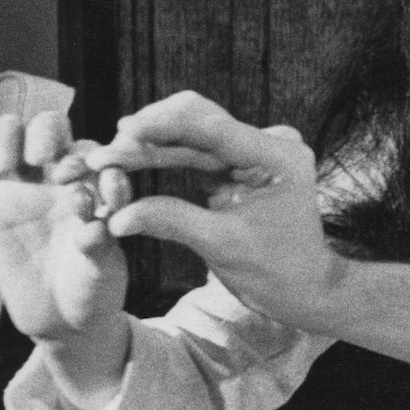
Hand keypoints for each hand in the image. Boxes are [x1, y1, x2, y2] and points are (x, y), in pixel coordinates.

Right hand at [0, 110, 131, 346]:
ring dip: (5, 137)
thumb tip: (91, 227)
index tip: (78, 180)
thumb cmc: (93, 285)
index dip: (86, 156)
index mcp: (95, 184)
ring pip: (9, 138)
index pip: (92, 149)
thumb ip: (98, 245)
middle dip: (46, 133)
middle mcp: (59, 176)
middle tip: (41, 160)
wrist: (63, 315)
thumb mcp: (102, 268)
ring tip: (2, 165)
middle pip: (49, 128)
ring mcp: (22, 187)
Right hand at [86, 91, 343, 330]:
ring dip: (149, 144)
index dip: (163, 125)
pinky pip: (193, 152)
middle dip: (149, 134)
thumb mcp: (221, 245)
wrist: (304, 287)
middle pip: (199, 122)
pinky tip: (127, 160)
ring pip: (191, 135)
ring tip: (106, 156)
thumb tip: (116, 217)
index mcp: (277, 156)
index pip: (212, 127)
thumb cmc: (275, 272)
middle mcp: (269, 144)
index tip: (123, 130)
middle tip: (105, 152)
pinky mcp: (239, 164)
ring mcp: (254, 151)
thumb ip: (170, 220)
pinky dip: (162, 156)